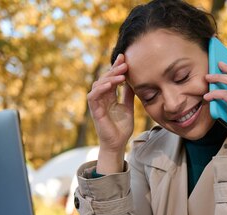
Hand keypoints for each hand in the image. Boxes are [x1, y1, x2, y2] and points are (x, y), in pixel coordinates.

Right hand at [87, 54, 134, 172]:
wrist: (117, 144)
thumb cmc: (121, 128)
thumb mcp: (128, 107)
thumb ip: (128, 95)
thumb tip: (132, 81)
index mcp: (109, 96)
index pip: (111, 78)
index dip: (116, 67)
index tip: (124, 58)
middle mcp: (101, 98)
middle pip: (104, 78)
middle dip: (114, 69)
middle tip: (125, 62)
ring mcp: (97, 104)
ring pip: (98, 84)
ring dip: (109, 78)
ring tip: (121, 74)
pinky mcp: (94, 111)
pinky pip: (93, 96)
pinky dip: (100, 89)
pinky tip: (110, 84)